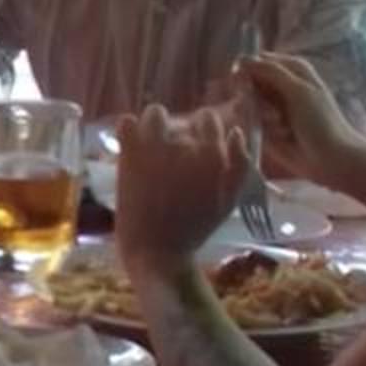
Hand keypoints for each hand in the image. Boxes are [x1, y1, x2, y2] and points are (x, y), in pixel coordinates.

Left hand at [112, 104, 250, 270]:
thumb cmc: (195, 229)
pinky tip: (130, 146)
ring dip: (154, 126)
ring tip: (150, 146)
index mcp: (212, 154)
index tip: (194, 145)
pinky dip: (128, 130)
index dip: (201, 130)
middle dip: (176, 132)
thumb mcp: (229, 201)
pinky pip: (126, 123)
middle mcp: (185, 145)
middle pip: (180, 119)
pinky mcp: (130, 155)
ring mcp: (155, 148)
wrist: (157, 251)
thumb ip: (239, 166)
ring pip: (155, 113)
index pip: (207, 118)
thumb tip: (236, 133)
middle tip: (170, 154)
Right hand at [239, 55, 357, 185]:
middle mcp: (280, 86)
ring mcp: (273, 108)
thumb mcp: (298, 90)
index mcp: (291, 70)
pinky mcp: (267, 129)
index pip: (258, 61)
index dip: (247, 71)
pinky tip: (282, 136)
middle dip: (254, 97)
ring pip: (247, 104)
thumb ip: (270, 72)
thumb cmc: (321, 121)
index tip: (244, 83)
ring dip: (262, 116)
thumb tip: (242, 59)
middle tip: (272, 110)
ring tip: (282, 125)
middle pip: (249, 83)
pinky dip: (265, 130)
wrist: (331, 158)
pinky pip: (251, 123)